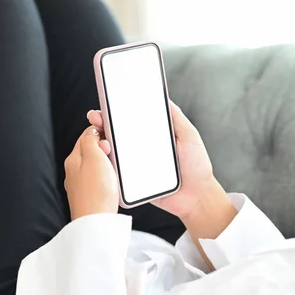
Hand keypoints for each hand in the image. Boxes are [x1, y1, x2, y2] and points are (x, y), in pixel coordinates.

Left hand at [64, 126, 118, 219]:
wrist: (96, 222)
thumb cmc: (96, 192)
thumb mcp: (93, 157)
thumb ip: (90, 140)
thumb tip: (91, 132)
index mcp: (73, 159)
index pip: (85, 137)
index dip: (99, 132)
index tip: (111, 133)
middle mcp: (74, 172)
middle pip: (91, 152)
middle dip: (105, 150)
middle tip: (112, 155)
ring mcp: (82, 185)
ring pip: (96, 166)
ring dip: (107, 164)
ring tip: (114, 170)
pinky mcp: (90, 196)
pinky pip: (100, 180)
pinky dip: (108, 177)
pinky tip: (113, 182)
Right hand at [87, 101, 227, 220]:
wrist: (198, 196)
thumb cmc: (197, 166)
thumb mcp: (189, 135)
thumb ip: (176, 117)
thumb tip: (162, 97)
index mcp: (151, 138)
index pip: (129, 122)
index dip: (116, 114)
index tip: (105, 105)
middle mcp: (140, 150)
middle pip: (116, 136)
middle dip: (102, 125)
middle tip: (96, 118)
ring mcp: (135, 167)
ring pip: (112, 155)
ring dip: (101, 146)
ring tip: (98, 139)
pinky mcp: (133, 184)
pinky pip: (117, 175)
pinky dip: (108, 168)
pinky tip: (104, 160)